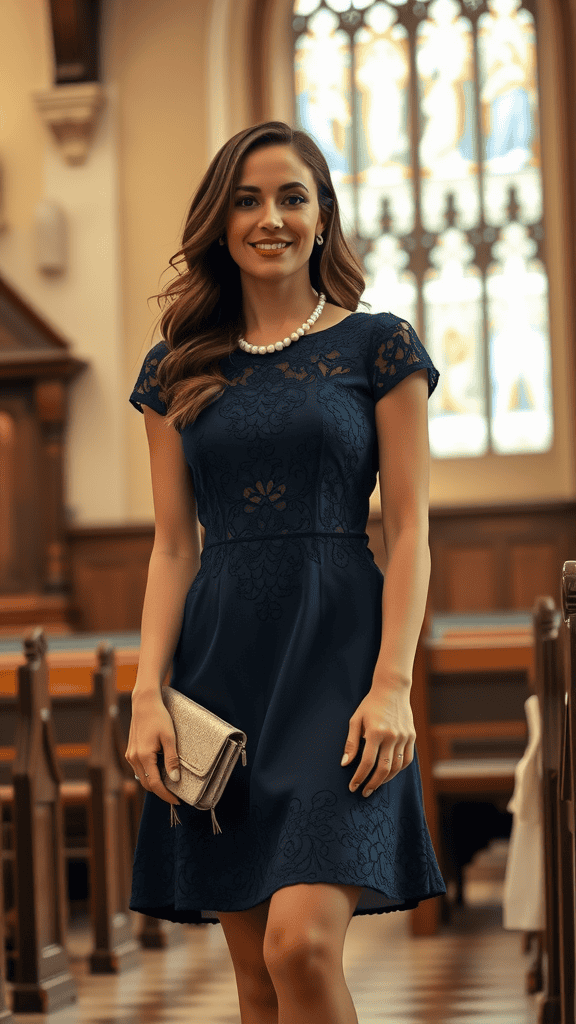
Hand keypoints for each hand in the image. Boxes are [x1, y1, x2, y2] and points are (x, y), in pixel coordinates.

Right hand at [125, 690, 180, 806]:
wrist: (144, 703)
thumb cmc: (159, 717)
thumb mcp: (170, 737)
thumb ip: (172, 760)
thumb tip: (174, 779)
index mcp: (143, 756)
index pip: (155, 784)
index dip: (166, 795)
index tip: (177, 800)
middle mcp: (133, 758)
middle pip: (147, 784)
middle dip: (160, 791)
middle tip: (175, 795)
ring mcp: (130, 755)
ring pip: (142, 777)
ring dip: (154, 783)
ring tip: (169, 784)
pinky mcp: (130, 751)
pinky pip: (139, 769)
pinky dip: (149, 774)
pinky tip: (159, 771)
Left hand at [341, 681, 415, 797]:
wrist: (392, 689)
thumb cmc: (370, 704)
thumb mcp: (356, 720)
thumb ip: (351, 743)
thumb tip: (345, 764)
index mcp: (375, 732)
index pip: (366, 762)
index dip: (359, 777)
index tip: (353, 786)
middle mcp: (391, 736)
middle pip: (383, 769)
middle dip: (372, 783)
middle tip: (364, 792)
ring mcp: (404, 737)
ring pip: (396, 767)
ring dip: (385, 780)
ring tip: (375, 785)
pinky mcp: (412, 737)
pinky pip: (407, 759)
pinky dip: (398, 769)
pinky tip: (389, 773)